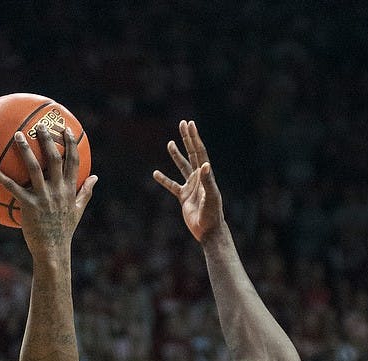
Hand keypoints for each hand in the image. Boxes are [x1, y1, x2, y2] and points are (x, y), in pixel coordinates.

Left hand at [0, 125, 96, 260]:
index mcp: (70, 190)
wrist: (53, 250)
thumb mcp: (78, 211)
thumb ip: (86, 192)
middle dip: (48, 140)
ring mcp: (43, 197)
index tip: (67, 129)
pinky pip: (12, 188)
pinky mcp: (29, 206)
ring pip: (34, 168)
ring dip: (25, 150)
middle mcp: (58, 191)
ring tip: (18, 135)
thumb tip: (96, 177)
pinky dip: (0, 176)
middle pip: (55, 159)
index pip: (74, 162)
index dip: (71, 144)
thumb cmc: (64, 231)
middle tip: (40, 126)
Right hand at [153, 120, 223, 242]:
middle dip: (187, 139)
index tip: (189, 125)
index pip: (199, 152)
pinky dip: (164, 180)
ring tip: (170, 143)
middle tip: (182, 124)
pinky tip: (155, 173)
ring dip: (176, 155)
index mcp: (205, 175)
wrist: (208, 230)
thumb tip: (205, 165)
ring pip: (182, 167)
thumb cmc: (212, 214)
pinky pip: (172, 186)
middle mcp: (199, 178)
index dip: (194, 138)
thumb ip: (207, 181)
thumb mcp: (211, 197)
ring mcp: (191, 187)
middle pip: (191, 154)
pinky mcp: (184, 197)